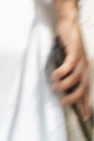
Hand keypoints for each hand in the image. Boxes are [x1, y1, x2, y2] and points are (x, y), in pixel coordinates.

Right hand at [51, 0, 88, 120]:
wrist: (69, 24)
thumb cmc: (67, 42)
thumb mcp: (67, 60)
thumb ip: (65, 71)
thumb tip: (58, 84)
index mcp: (84, 70)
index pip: (87, 90)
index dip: (86, 104)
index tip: (85, 116)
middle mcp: (86, 67)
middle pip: (84, 87)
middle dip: (74, 97)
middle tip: (63, 102)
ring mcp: (81, 60)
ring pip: (76, 77)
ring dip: (65, 84)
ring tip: (55, 86)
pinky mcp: (75, 52)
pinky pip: (70, 65)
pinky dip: (63, 71)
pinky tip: (55, 75)